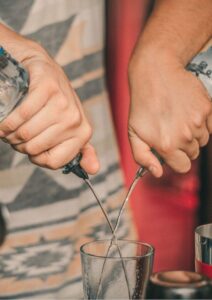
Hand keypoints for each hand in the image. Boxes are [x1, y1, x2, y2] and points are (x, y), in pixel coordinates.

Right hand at [0, 38, 98, 173]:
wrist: (41, 69)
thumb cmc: (52, 103)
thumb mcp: (67, 128)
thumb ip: (78, 150)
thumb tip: (94, 170)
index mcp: (83, 133)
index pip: (54, 162)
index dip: (36, 158)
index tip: (31, 148)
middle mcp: (76, 119)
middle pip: (36, 148)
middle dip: (19, 145)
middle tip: (16, 135)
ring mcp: (63, 102)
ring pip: (26, 134)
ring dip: (10, 135)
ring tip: (9, 129)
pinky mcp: (48, 87)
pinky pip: (21, 115)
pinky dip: (7, 122)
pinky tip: (4, 122)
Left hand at [128, 50, 211, 176]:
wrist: (156, 74)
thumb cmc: (142, 104)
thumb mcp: (133, 133)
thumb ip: (143, 157)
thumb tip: (157, 173)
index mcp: (167, 145)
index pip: (183, 167)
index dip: (176, 160)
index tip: (171, 151)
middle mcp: (185, 136)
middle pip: (193, 153)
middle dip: (183, 146)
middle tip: (172, 130)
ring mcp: (198, 122)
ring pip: (202, 140)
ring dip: (193, 134)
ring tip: (179, 119)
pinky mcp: (207, 108)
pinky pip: (210, 126)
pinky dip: (202, 123)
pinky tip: (188, 113)